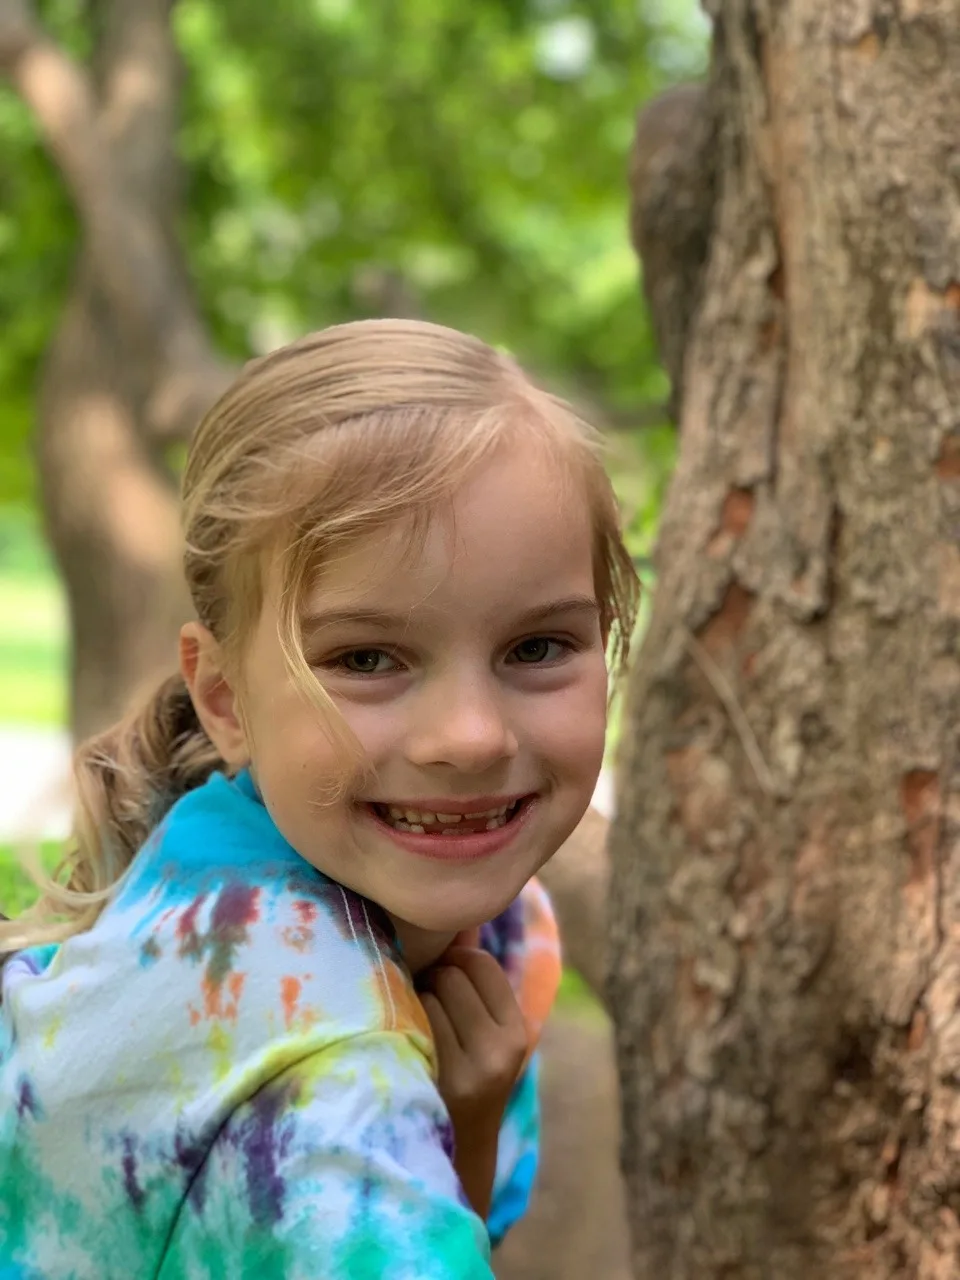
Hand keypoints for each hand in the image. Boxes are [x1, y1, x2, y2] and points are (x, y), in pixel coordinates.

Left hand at [420, 946, 528, 1219]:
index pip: (479, 962)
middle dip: (432, 977)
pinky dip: (400, 1018)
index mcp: (518, 1032)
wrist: (454, 1154)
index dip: (454, 962)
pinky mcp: (437, 1081)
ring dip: (413, 997)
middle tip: (423, 999)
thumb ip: (477, 978)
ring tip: (412, 1018)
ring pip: (427, 991)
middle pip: (451, 972)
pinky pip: (410, 1018)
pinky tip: (401, 1035)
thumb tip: (461, 916)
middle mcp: (500, 1050)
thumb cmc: (465, 1078)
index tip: (442, 980)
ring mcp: (468, 1069)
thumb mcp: (485, 1034)